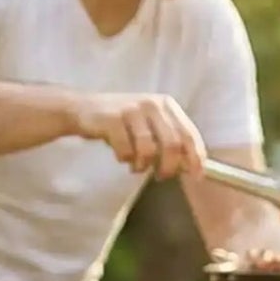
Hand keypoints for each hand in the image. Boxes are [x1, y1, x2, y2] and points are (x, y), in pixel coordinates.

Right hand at [73, 91, 206, 180]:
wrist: (82, 109)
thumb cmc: (123, 124)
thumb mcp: (150, 126)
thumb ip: (171, 142)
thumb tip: (192, 167)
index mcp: (167, 105)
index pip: (189, 135)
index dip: (196, 158)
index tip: (197, 176)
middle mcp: (152, 104)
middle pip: (172, 145)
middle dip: (169, 167)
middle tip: (161, 176)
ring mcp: (131, 109)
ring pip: (149, 150)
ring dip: (143, 165)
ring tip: (136, 166)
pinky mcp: (112, 118)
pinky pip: (126, 150)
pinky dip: (125, 159)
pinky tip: (121, 156)